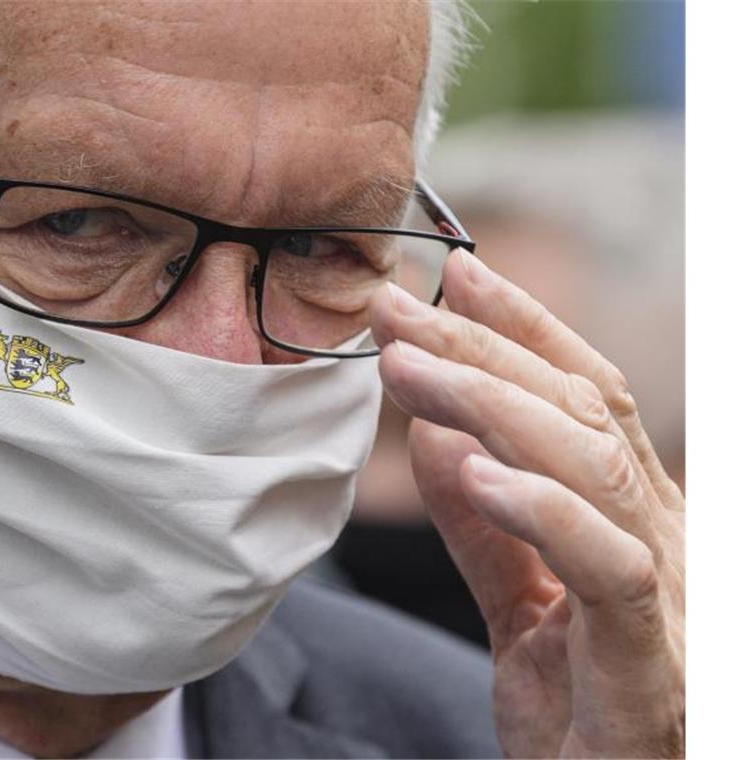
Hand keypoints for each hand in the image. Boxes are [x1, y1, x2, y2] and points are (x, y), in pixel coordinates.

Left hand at [366, 250, 684, 757]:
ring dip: (491, 404)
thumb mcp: (518, 607)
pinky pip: (610, 570)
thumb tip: (439, 438)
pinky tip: (477, 472)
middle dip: (481, 349)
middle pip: (578, 412)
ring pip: (592, 465)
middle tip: (392, 310)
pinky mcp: (654, 666)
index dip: (526, 329)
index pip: (586, 396)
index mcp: (634, 520)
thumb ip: (483, 529)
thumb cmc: (579, 718)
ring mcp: (671, 599)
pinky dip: (544, 512)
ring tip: (406, 369)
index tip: (456, 275)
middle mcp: (664, 539)